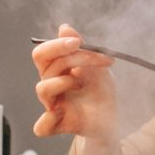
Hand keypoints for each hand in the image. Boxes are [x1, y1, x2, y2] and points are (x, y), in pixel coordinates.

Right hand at [31, 24, 117, 143]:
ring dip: (63, 81)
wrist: (113, 116)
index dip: (57, 45)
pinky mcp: (59, 124)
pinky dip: (47, 120)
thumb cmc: (101, 90)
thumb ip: (81, 48)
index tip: (78, 42)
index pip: (44, 53)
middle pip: (44, 65)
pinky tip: (60, 112)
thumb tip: (64, 27)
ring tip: (80, 84)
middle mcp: (51, 85)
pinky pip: (41, 127)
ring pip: (43, 89)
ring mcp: (53, 105)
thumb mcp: (97, 65)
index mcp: (56, 69)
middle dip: (70, 57)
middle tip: (92, 57)